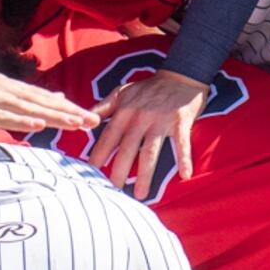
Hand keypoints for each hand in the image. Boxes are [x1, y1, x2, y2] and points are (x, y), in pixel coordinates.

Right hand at [0, 61, 96, 137]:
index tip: (92, 117)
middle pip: (43, 103)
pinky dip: (21, 121)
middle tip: (94, 122)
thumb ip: (21, 96)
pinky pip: (2, 116)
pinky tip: (38, 126)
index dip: (69, 108)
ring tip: (75, 123)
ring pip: (28, 109)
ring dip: (53, 116)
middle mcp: (6, 90)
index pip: (45, 99)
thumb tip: (49, 98)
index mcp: (10, 88)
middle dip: (69, 113)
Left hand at [86, 67, 212, 197]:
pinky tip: (185, 176)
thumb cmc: (149, 87)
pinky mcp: (181, 122)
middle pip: (127, 148)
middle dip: (118, 171)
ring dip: (145, 174)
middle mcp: (141, 117)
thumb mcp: (122, 92)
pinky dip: (184, 159)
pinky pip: (182, 143)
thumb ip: (103, 107)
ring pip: (150, 151)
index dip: (98, 155)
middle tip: (111, 191)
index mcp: (125, 111)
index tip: (89, 173)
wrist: (181, 75)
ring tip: (140, 194)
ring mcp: (161, 120)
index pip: (108, 137)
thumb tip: (84, 120)